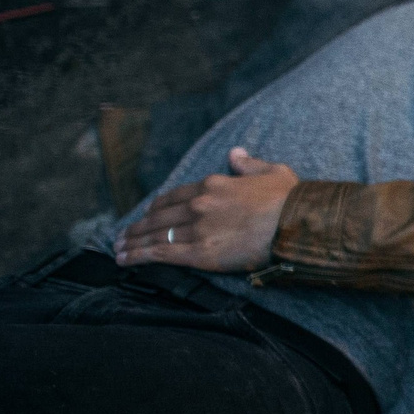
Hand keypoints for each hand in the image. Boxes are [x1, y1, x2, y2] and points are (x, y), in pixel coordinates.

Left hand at [114, 148, 298, 271]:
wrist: (296, 224)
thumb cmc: (289, 199)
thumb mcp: (272, 171)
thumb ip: (248, 164)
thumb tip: (235, 153)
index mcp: (213, 184)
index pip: (175, 196)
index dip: (157, 207)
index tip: (148, 213)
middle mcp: (198, 205)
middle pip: (159, 216)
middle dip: (138, 226)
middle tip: (122, 235)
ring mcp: (196, 229)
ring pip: (154, 234)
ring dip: (132, 242)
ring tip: (118, 249)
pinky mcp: (199, 253)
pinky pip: (160, 253)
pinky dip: (138, 256)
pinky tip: (125, 259)